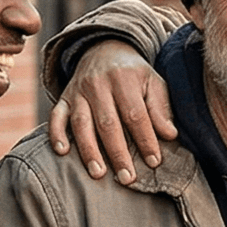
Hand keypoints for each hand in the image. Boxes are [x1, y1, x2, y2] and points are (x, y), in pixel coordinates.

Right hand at [47, 40, 178, 181]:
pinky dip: (56, 134)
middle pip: (108, 123)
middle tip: (127, 178)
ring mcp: (78, 91)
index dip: (145, 139)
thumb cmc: (133, 74)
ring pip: (81, 123)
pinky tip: (62, 152)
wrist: (104, 49)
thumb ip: (160, 108)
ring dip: (89, 150)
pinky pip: (56, 116)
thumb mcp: (152, 82)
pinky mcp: (64, 97)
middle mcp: (98, 84)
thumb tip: (170, 134)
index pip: (135, 114)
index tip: (154, 161)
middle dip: (118, 152)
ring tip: (98, 174)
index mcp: (124, 79)